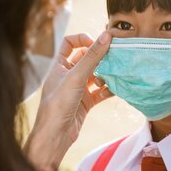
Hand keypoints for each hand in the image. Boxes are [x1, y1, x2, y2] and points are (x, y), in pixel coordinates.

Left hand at [24, 32, 112, 170]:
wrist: (55, 136)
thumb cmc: (59, 103)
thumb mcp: (76, 76)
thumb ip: (92, 56)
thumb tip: (107, 34)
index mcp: (59, 65)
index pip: (70, 43)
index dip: (83, 39)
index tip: (97, 43)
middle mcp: (68, 75)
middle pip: (87, 58)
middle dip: (100, 57)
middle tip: (115, 56)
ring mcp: (78, 89)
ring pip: (96, 75)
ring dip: (105, 74)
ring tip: (112, 76)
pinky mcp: (86, 102)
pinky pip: (100, 92)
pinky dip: (108, 89)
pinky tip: (114, 89)